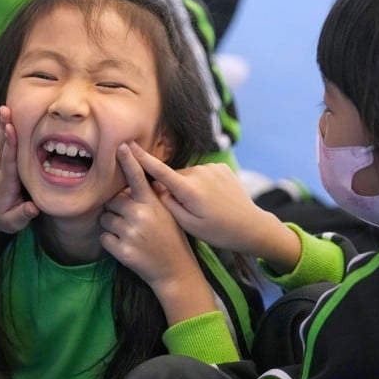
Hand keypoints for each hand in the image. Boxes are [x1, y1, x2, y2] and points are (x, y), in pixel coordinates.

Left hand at [0, 106, 36, 233]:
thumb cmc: (2, 216)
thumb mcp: (12, 222)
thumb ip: (23, 215)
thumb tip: (34, 208)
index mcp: (6, 183)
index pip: (8, 161)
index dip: (10, 145)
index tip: (10, 129)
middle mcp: (0, 170)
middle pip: (3, 146)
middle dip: (4, 128)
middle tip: (5, 110)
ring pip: (0, 141)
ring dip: (1, 123)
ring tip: (3, 107)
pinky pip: (1, 140)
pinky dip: (1, 126)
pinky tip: (2, 112)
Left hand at [99, 143, 202, 290]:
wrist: (176, 271)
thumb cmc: (170, 238)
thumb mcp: (167, 213)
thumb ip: (151, 196)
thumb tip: (133, 178)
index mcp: (153, 203)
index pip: (138, 177)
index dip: (129, 160)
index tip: (121, 146)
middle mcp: (141, 215)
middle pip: (112, 201)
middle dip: (117, 209)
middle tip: (132, 221)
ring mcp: (131, 233)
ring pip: (105, 219)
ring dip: (112, 226)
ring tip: (131, 234)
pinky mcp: (122, 251)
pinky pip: (103, 238)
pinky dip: (110, 242)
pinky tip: (126, 246)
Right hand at [126, 143, 299, 270]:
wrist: (251, 226)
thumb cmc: (218, 231)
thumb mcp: (189, 225)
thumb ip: (168, 204)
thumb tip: (155, 187)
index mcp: (189, 189)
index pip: (159, 171)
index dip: (142, 158)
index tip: (128, 146)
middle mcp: (199, 173)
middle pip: (173, 177)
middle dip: (173, 189)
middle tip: (186, 210)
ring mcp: (211, 168)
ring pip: (187, 176)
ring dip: (188, 187)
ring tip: (203, 207)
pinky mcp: (221, 167)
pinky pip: (201, 173)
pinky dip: (201, 184)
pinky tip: (212, 198)